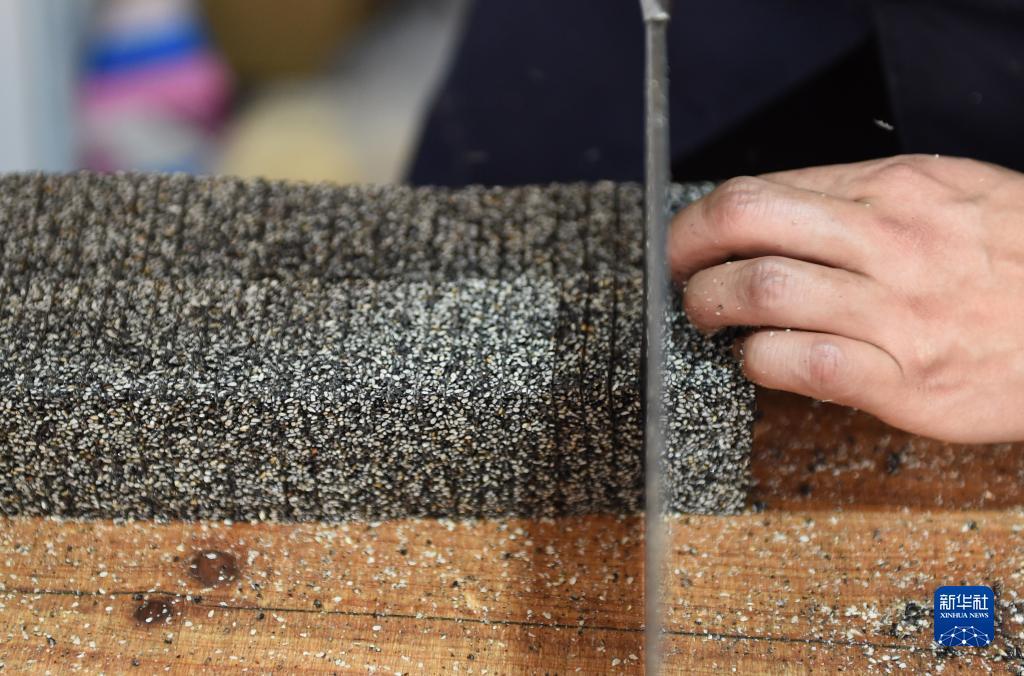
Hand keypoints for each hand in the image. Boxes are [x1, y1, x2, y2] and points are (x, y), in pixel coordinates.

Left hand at [669, 154, 1023, 442]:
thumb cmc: (1016, 261)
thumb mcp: (948, 198)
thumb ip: (863, 201)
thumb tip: (775, 216)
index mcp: (892, 190)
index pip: (761, 192)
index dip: (703, 222)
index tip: (690, 244)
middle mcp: (887, 241)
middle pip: (744, 224)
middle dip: (687, 253)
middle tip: (681, 279)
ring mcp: (896, 311)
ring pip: (762, 291)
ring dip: (712, 308)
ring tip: (710, 322)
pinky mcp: (906, 380)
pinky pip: (802, 364)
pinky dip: (761, 362)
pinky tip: (760, 362)